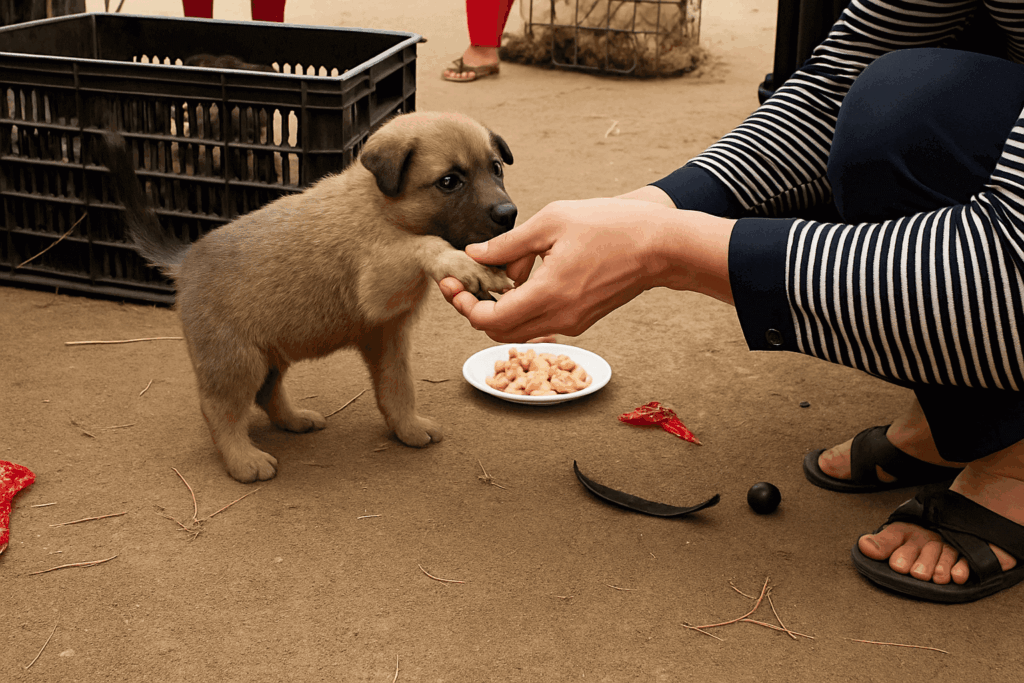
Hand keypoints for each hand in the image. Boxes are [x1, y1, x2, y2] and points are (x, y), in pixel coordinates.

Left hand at [438, 198, 676, 342]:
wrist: (661, 246)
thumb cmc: (611, 226)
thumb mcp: (552, 222)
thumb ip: (508, 244)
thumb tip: (475, 254)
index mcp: (549, 294)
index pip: (488, 319)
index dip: (463, 304)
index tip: (451, 283)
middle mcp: (559, 317)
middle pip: (499, 329)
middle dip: (476, 306)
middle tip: (466, 278)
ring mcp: (572, 323)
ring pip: (520, 326)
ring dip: (502, 304)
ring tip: (507, 266)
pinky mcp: (582, 320)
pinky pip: (541, 320)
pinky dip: (525, 303)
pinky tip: (531, 272)